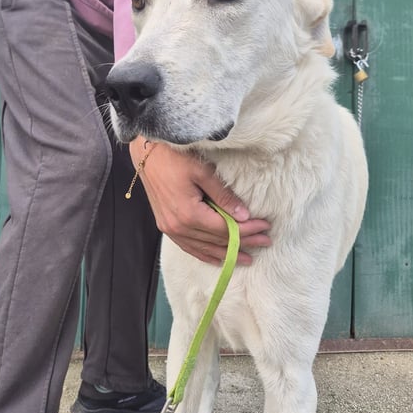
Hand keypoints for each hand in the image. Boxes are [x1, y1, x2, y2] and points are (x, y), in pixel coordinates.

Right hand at [129, 136, 270, 264]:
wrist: (147, 153)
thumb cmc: (175, 157)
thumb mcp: (203, 172)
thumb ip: (223, 196)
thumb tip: (244, 216)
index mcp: (189, 215)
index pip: (226, 229)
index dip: (248, 230)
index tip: (265, 227)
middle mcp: (178, 227)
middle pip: (217, 241)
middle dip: (243, 243)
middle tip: (265, 242)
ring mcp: (170, 229)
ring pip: (204, 248)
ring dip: (226, 254)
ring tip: (247, 258)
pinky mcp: (166, 226)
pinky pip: (189, 247)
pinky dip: (205, 254)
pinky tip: (218, 258)